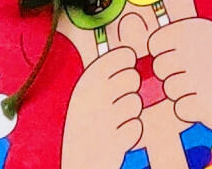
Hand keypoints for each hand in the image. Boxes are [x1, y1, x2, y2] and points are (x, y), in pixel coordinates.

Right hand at [59, 45, 143, 168]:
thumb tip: (132, 54)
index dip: (128, 64)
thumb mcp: (86, 92)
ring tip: (114, 121)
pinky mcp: (114, 142)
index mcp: (87, 79)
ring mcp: (104, 119)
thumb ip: (104, 73)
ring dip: (130, 113)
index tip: (122, 73)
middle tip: (118, 101)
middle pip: (133, 77)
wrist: (74, 161)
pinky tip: (117, 136)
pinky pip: (137, 126)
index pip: (124, 56)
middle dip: (130, 89)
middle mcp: (94, 95)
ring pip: (136, 102)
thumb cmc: (84, 121)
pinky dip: (131, 133)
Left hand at [150, 20, 211, 164]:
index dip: (162, 54)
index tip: (177, 59)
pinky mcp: (205, 103)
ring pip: (168, 89)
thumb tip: (128, 24)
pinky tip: (205, 103)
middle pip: (159, 67)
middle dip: (169, 75)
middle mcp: (199, 48)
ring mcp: (203, 76)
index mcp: (197, 28)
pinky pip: (179, 109)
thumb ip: (170, 37)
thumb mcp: (200, 41)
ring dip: (180, 93)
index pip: (155, 43)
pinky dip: (189, 110)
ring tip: (200, 88)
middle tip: (190, 76)